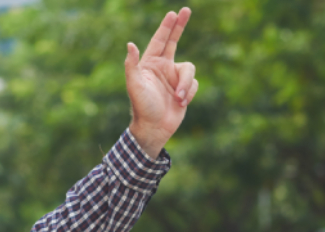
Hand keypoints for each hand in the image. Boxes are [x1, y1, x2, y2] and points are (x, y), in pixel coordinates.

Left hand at [125, 7, 198, 155]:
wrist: (154, 128)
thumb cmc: (142, 107)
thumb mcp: (134, 85)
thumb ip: (132, 65)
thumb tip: (130, 44)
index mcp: (150, 64)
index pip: (160, 40)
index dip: (166, 27)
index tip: (173, 13)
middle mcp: (163, 68)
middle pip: (174, 41)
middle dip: (180, 26)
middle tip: (186, 10)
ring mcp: (174, 78)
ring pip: (189, 70)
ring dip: (185, 84)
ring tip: (178, 98)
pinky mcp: (184, 89)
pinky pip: (194, 84)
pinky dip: (189, 93)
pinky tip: (180, 103)